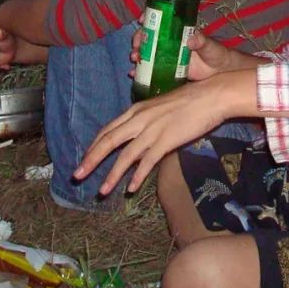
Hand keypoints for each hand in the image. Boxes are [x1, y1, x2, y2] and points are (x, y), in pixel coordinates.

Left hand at [74, 70, 250, 193]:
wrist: (211, 95)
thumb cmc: (190, 100)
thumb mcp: (161, 108)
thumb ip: (147, 122)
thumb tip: (140, 140)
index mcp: (137, 110)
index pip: (108, 129)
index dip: (94, 146)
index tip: (85, 159)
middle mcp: (140, 119)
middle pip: (108, 141)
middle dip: (91, 160)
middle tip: (77, 175)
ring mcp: (152, 130)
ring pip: (125, 156)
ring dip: (111, 175)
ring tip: (102, 191)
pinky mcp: (166, 140)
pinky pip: (147, 162)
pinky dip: (137, 176)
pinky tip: (131, 189)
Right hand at [127, 21, 253, 80]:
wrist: (218, 72)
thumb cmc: (215, 53)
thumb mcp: (209, 45)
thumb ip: (201, 41)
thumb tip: (191, 39)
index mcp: (178, 31)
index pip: (160, 20)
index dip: (148, 18)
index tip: (142, 19)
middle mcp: (169, 42)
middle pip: (148, 37)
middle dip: (139, 39)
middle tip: (136, 45)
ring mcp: (166, 56)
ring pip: (146, 52)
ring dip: (137, 54)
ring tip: (135, 58)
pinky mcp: (166, 70)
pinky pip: (150, 69)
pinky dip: (141, 71)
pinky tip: (134, 73)